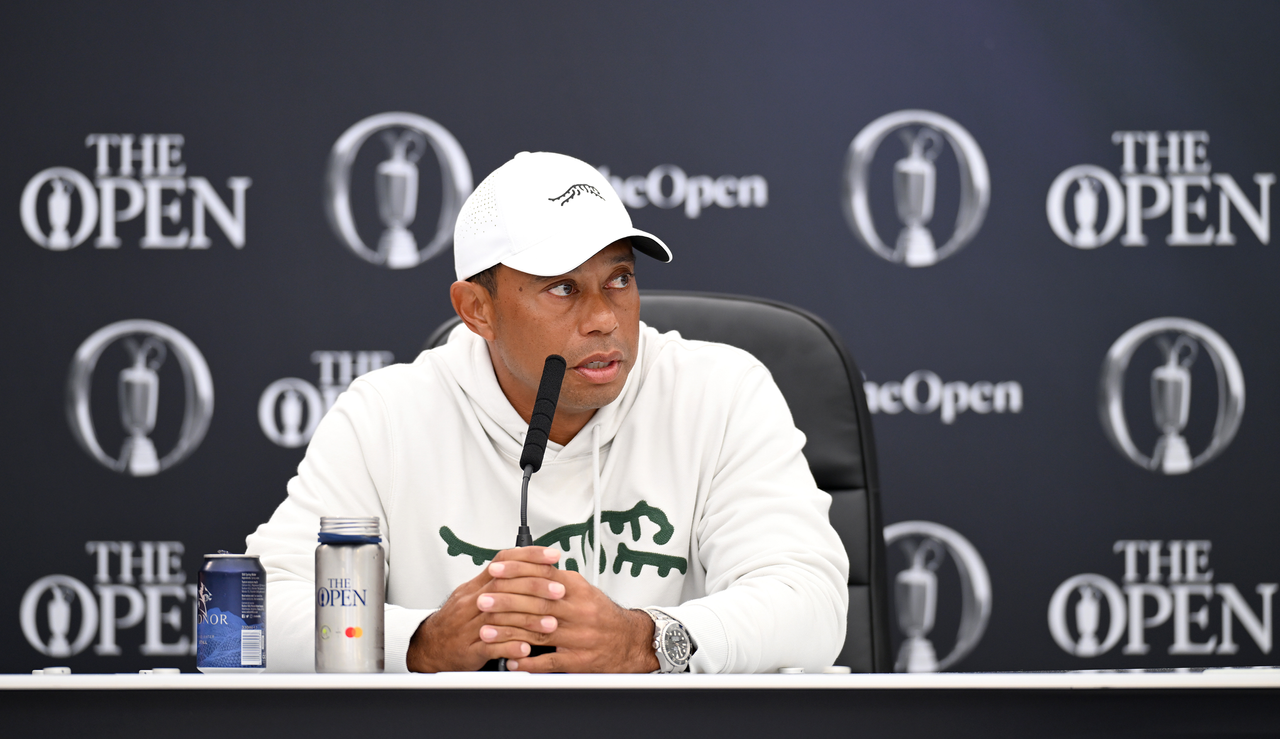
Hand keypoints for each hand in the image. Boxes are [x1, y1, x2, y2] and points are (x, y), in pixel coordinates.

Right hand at [405, 547, 561, 671]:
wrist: (428, 646)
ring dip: (529, 620)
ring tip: (551, 623)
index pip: (502, 562)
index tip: (552, 556)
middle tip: (558, 591)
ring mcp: (469, 627)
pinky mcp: (469, 650)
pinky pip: (491, 648)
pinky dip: (510, 647)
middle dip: (535, 587)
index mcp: (474, 587)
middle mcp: (471, 603)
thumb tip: (528, 563)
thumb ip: (498, 581)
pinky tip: (526, 648)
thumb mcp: (473, 594)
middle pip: (504, 587)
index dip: (529, 556)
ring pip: (500, 618)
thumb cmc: (456, 621)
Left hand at [478, 548, 658, 672]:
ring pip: (538, 632)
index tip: (495, 570)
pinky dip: (527, 662)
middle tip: (483, 600)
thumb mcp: (582, 589)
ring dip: (509, 632)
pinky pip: (549, 661)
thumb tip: (528, 563)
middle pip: (537, 603)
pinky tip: (510, 659)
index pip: (544, 575)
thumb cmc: (601, 615)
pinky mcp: (578, 660)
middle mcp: (579, 611)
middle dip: (506, 601)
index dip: (517, 571)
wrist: (630, 641)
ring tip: (487, 630)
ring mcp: (578, 637)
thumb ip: (556, 578)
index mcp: (578, 589)